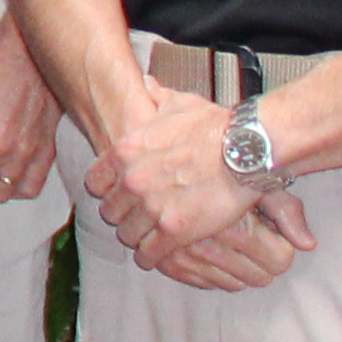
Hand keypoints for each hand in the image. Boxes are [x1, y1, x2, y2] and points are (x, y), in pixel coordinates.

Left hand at [84, 93, 316, 288]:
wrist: (246, 150)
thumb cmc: (216, 127)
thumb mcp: (178, 104)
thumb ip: (156, 98)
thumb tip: (146, 85)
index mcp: (125, 152)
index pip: (95, 183)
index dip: (108, 190)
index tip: (121, 194)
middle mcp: (131, 181)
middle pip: (110, 212)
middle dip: (123, 216)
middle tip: (139, 218)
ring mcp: (150, 208)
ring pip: (126, 236)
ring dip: (138, 237)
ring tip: (150, 237)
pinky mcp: (173, 231)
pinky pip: (148, 254)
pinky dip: (152, 256)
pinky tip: (159, 253)